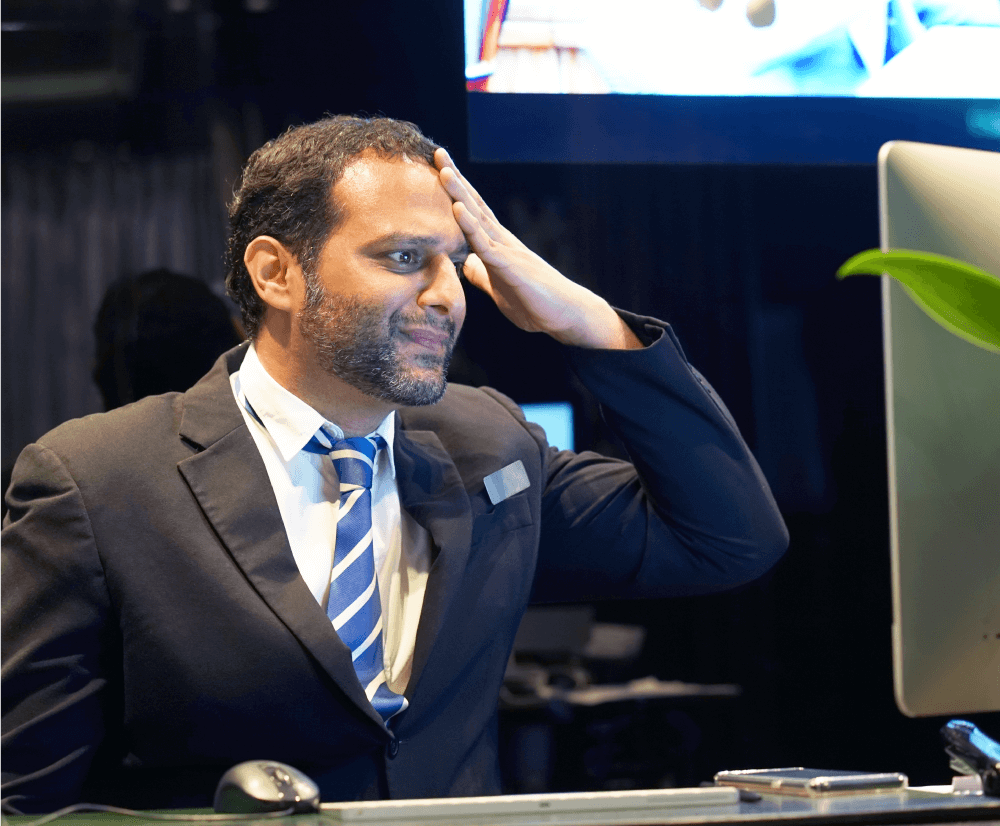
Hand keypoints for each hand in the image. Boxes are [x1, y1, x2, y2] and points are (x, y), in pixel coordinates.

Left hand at [434, 148, 640, 349]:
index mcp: (498, 246)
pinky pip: (486, 244)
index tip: (440, 169)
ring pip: (478, 218)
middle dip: (455, 181)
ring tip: (444, 172)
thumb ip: (482, 274)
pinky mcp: (511, 266)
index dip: (456, 192)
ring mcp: (507, 251)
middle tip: (439, 154)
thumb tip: (465, 263)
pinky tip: (458, 209)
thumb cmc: (535, 303)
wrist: (566, 316)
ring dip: (460, 195)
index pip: (473, 213)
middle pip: (474, 205)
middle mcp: (502, 242)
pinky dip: (470, 226)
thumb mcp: (498, 288)